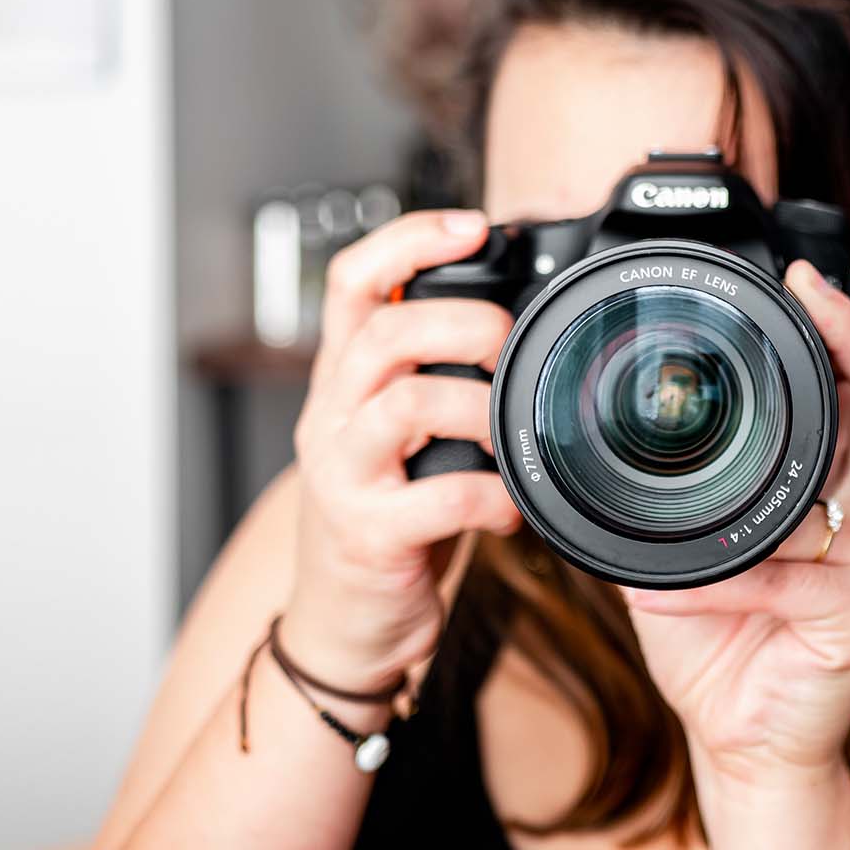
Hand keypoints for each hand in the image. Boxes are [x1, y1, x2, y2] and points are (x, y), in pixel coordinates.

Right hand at [281, 210, 521, 692]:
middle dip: (462, 322)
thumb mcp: (403, 434)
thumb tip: (519, 319)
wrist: (345, 624)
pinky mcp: (367, 535)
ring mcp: (343, 476)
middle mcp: (331, 417)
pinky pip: (440, 498)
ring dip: (479, 407)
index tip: (475, 226)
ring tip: (513, 430)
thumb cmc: (392, 517)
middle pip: (382, 330)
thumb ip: (436, 377)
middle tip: (509, 345)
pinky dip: (493, 498)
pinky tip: (513, 508)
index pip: (353, 281)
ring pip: (405, 403)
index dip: (409, 240)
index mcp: (344, 380)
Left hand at [622, 261, 849, 841]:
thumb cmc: (717, 637)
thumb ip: (677, 490)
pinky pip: (781, 580)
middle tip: (813, 294)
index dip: (847, 328)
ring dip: (770, 468)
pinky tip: (657, 589)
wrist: (741, 738)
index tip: (803, 277)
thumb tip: (615, 431)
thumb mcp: (686, 546)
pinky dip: (711, 582)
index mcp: (834, 482)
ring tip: (708, 458)